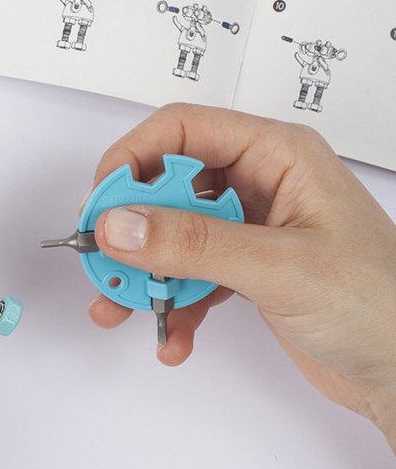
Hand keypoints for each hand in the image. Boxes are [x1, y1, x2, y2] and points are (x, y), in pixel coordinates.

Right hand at [86, 104, 395, 450]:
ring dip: (143, 274)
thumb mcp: (278, 266)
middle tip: (103, 261)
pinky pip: (190, 276)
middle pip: (168, 186)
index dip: (132, 160)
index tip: (100, 204)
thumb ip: (193, 243)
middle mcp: (259, 183)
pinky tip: (174, 338)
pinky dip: (174, 306)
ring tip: (121, 308)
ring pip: (172, 236)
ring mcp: (251, 228)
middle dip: (130, 228)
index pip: (181, 130)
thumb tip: (119, 225)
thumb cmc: (379, 304)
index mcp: (276, 155)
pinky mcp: (246, 269)